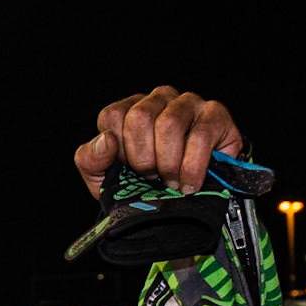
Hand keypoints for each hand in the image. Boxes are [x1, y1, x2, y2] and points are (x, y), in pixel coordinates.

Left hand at [73, 85, 242, 198]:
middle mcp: (159, 98)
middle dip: (142, 158)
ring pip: (169, 124)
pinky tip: (189, 184)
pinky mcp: (215, 115)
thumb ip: (90, 160)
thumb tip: (106, 141)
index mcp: (129, 109)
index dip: (119, 151)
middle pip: (140, 117)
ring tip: (170, 181)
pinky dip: (191, 168)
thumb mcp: (105, 178)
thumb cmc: (143, 185)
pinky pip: (200, 136)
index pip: (112, 116)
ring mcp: (188, 103)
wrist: (183, 206)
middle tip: (151, 176)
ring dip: (167, 163)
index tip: (129, 169)